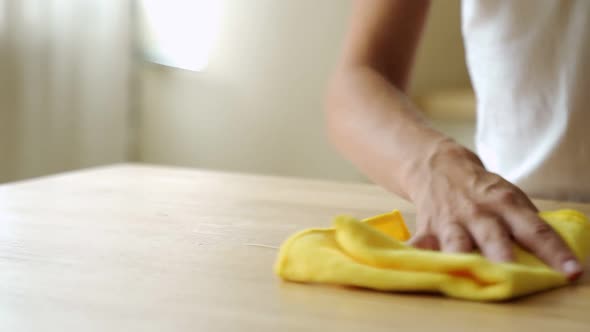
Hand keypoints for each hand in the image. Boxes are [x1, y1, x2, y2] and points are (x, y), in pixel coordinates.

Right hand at [406, 141, 582, 279]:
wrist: (436, 165)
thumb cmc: (479, 187)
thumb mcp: (507, 195)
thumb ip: (524, 221)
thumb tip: (548, 252)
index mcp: (505, 203)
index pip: (535, 229)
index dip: (554, 251)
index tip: (571, 271)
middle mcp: (479, 213)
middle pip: (494, 237)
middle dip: (503, 256)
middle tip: (514, 274)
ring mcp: (451, 221)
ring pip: (456, 244)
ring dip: (461, 259)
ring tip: (466, 275)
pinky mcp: (427, 227)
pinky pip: (420, 245)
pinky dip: (413, 255)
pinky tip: (410, 262)